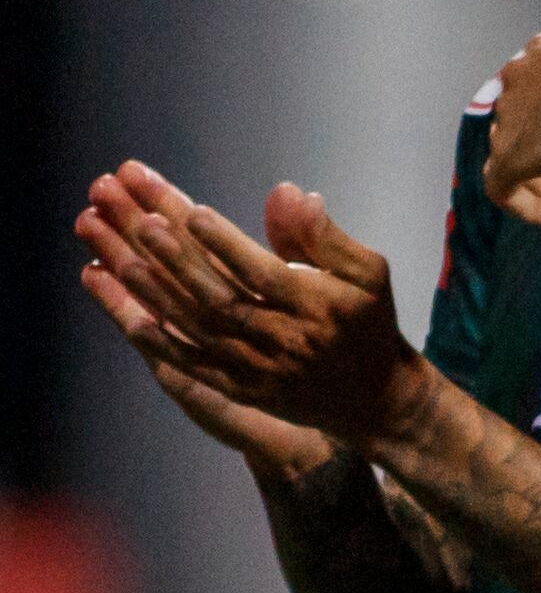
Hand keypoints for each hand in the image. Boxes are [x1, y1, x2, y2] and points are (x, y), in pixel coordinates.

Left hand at [76, 168, 431, 450]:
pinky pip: (191, 365)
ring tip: (114, 255)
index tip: (189, 211)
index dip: (225, 244)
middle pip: (218, 294)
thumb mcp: (369, 273)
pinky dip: (159, 341)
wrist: (374, 400)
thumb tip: (289, 193)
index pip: (263, 273)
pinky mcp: (239, 389)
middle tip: (136, 220)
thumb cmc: (368, 323)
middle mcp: (285, 341)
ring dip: (153, 292)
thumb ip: (325, 236)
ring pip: (196, 327)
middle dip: (173, 257)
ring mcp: (258, 369)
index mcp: (318, 308)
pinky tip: (126, 314)